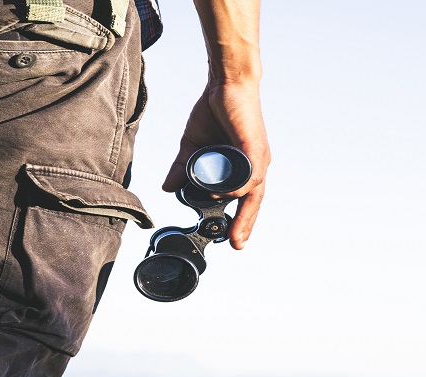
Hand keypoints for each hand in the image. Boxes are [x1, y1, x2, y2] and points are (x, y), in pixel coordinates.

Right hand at [163, 82, 269, 249]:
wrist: (224, 83)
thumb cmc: (214, 111)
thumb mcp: (193, 145)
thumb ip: (182, 166)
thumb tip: (168, 188)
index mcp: (244, 168)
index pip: (246, 200)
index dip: (241, 220)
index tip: (232, 240)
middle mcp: (256, 166)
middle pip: (254, 202)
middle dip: (245, 224)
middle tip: (236, 244)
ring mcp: (257, 156)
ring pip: (253, 190)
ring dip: (240, 208)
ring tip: (224, 222)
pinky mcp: (254, 145)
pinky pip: (251, 172)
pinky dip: (240, 184)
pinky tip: (228, 194)